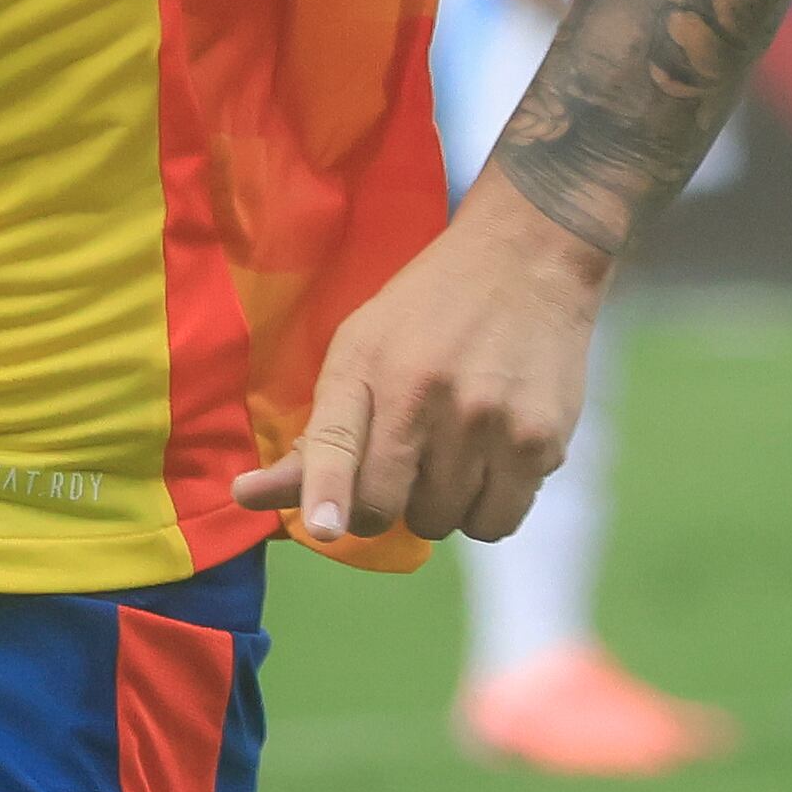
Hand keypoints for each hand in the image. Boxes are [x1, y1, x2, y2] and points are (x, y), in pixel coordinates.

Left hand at [232, 174, 609, 544]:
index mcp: (366, 367)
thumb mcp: (359, 349)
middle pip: (388, 506)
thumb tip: (249, 494)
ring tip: (450, 453)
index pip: (337, 442)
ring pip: (444, 523)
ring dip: (439, 506)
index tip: (326, 528)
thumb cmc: (426, 313)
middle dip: (382, 506)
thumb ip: (319, 430)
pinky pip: (499, 521)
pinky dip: (487, 509)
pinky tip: (488, 462)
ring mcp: (488, 422)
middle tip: (397, 470)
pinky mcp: (541, 442)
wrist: (526, 262)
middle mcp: (426, 395)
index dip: (326, 491)